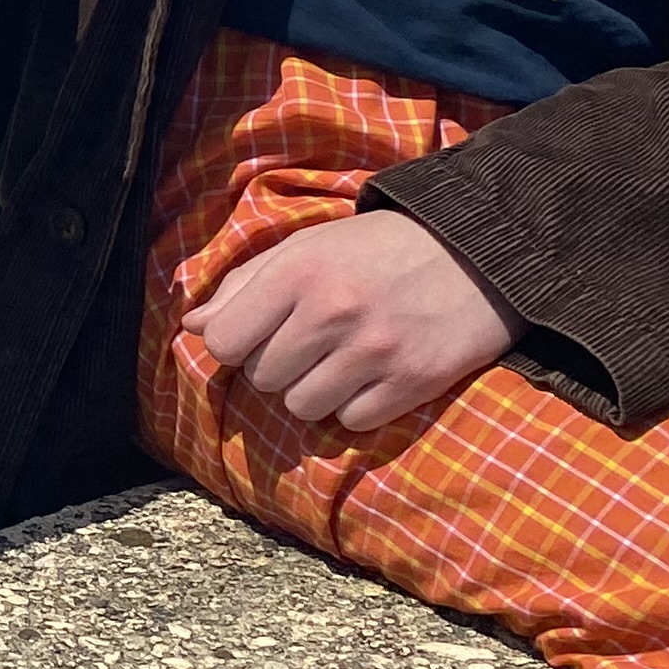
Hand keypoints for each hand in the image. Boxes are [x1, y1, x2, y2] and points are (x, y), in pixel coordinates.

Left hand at [185, 209, 514, 430]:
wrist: (476, 253)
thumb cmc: (377, 248)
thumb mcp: (307, 247)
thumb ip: (245, 284)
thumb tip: (192, 325)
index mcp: (297, 272)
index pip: (224, 341)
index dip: (234, 343)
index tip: (256, 334)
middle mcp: (332, 312)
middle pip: (263, 378)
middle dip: (278, 365)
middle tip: (310, 342)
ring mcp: (375, 351)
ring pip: (303, 407)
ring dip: (314, 390)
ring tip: (341, 359)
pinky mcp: (413, 382)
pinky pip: (351, 421)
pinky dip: (356, 406)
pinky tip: (373, 374)